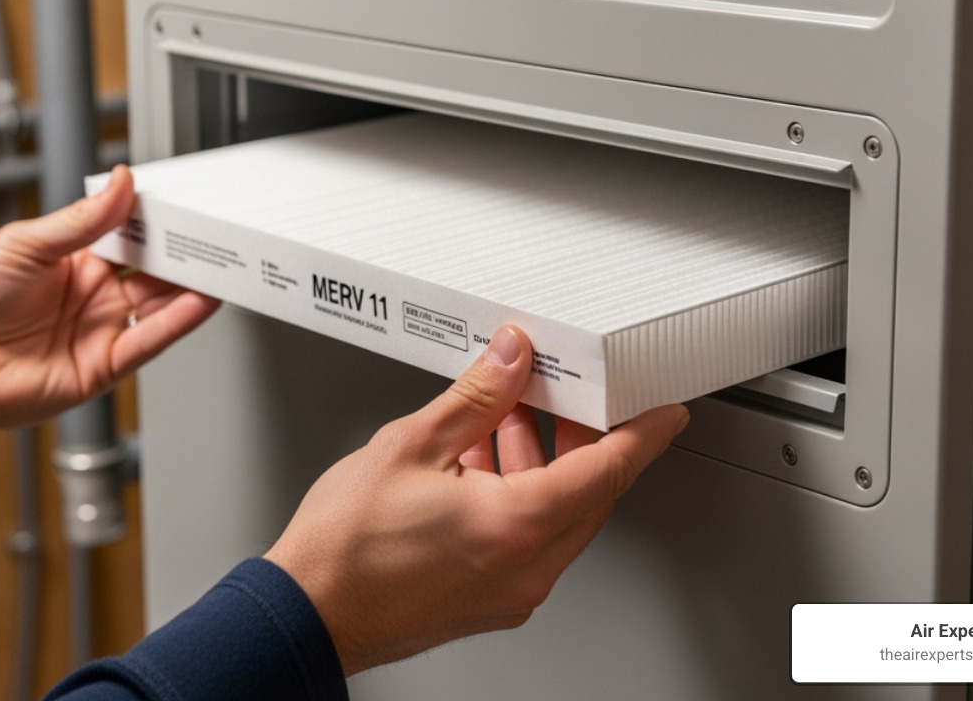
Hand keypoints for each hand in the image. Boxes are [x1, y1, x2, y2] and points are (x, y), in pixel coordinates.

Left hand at [0, 166, 219, 431]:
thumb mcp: (24, 244)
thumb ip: (81, 220)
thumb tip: (120, 183)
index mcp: (74, 260)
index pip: (130, 236)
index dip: (157, 221)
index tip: (184, 203)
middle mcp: (93, 296)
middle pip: (153, 270)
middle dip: (185, 251)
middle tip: (215, 231)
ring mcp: (100, 330)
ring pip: (160, 304)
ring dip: (192, 285)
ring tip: (222, 263)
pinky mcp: (101, 366)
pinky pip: (148, 341)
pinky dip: (177, 322)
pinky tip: (199, 301)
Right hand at [264, 326, 687, 675]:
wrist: (308, 612)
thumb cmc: (345, 548)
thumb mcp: (410, 446)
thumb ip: (473, 398)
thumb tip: (509, 361)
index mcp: (517, 526)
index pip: (607, 470)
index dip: (642, 433)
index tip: (664, 411)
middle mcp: (525, 567)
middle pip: (587, 493)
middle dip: (581, 438)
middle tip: (566, 394)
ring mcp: (510, 591)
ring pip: (556, 516)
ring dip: (542, 464)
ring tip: (503, 417)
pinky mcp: (490, 600)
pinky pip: (527, 539)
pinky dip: (518, 496)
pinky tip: (480, 461)